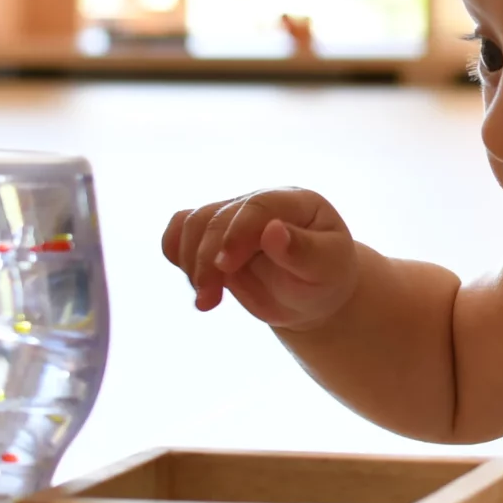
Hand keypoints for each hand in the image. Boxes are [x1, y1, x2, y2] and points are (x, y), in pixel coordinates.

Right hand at [161, 188, 359, 329]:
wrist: (310, 295)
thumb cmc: (324, 278)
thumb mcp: (327, 268)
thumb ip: (303, 250)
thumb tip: (272, 230)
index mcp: (294, 202)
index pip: (257, 206)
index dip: (236, 233)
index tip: (225, 266)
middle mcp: (259, 203)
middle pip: (218, 217)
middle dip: (206, 259)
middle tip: (208, 300)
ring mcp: (232, 217)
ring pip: (193, 223)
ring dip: (190, 261)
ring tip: (205, 300)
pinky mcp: (212, 236)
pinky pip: (180, 231)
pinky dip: (176, 252)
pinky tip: (191, 280)